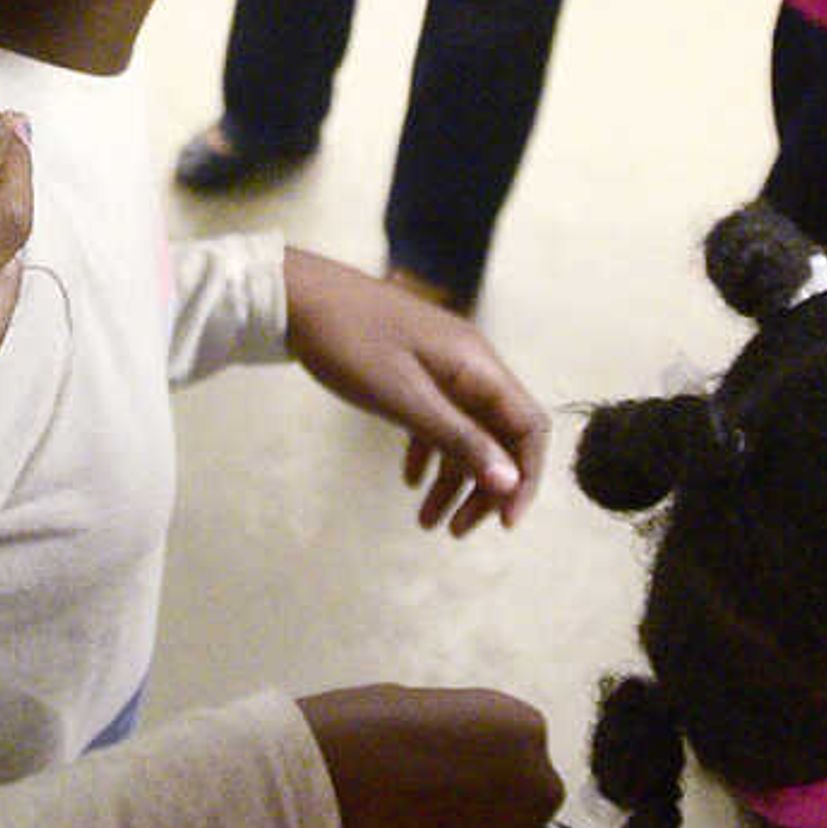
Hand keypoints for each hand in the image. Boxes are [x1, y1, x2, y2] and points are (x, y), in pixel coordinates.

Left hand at [282, 249, 547, 531]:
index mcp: (478, 366)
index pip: (529, 427)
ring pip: (467, 432)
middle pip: (501, 436)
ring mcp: (445, 366)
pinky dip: (429, 453)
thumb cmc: (348, 342)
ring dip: (453, 479)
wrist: (297, 296)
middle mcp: (471, 365)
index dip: (526, 477)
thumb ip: (458, 439)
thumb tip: (509, 482)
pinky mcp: (417, 370)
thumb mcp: (403, 398)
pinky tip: (408, 481)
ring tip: (427, 523)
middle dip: (486, 488)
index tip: (503, 523)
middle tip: (457, 531)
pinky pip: (438, 419)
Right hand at [300, 684, 558, 827]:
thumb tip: (460, 769)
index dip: (477, 782)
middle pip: (521, 819)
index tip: (438, 791)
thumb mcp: (421, 710)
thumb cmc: (347, 738)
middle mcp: (536, 793)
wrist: (303, 796)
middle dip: (483, 826)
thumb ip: (460, 744)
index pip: (519, 766)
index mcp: (522, 733)